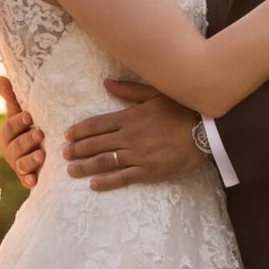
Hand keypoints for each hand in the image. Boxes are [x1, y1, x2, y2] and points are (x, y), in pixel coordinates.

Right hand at [0, 76, 43, 188]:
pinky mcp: (29, 179)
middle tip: (40, 133)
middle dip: (26, 140)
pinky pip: (27, 182)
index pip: (9, 128)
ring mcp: (20, 166)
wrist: (48, 150)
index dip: (17, 122)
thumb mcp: (24, 111)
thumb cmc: (33, 126)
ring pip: (21, 164)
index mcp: (9, 134)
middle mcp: (11, 151)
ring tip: (42, 154)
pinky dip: (29, 181)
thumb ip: (12, 96)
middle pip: (14, 147)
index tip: (29, 116)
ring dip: (30, 160)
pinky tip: (35, 180)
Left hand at [61, 80, 203, 190]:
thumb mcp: (155, 93)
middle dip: (77, 150)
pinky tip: (93, 185)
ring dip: (85, 166)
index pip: (96, 125)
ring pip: (104, 162)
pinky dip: (106, 182)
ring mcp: (138, 155)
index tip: (67, 136)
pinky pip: (122, 177)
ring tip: (71, 170)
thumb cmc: (182, 109)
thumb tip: (106, 83)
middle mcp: (129, 137)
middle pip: (95, 144)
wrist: (205, 131)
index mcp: (129, 117)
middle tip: (64, 154)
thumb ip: (129, 90)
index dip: (79, 131)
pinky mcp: (149, 171)